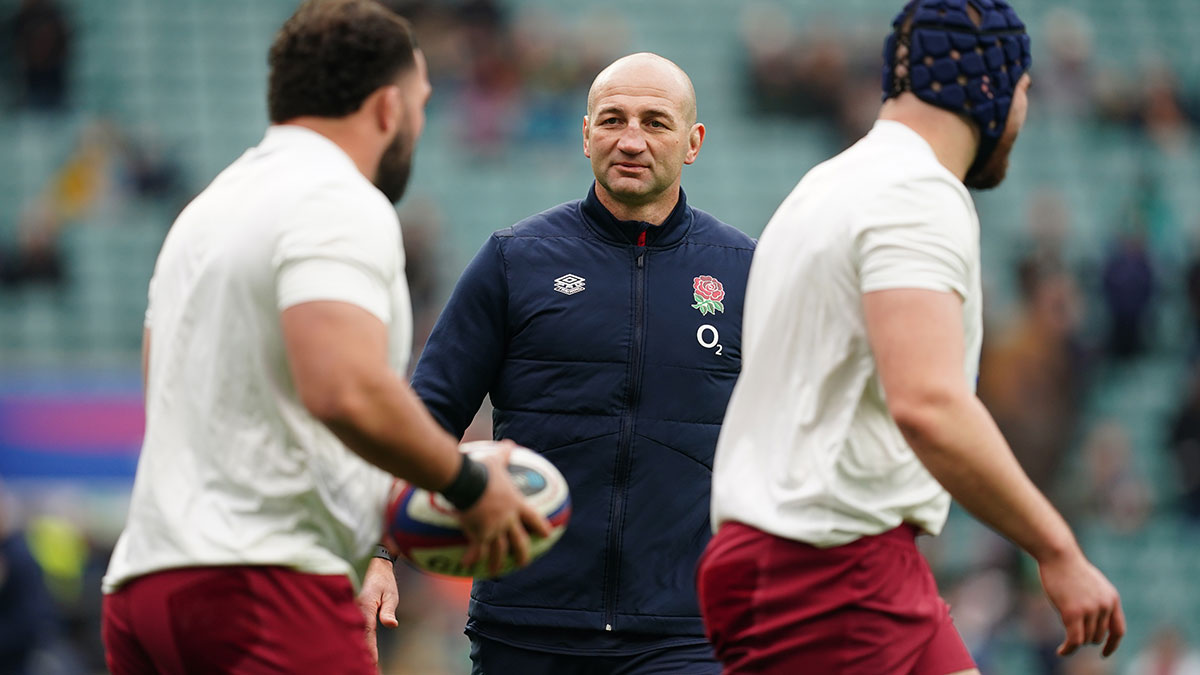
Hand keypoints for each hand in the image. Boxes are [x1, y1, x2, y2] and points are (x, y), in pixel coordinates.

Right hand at [356, 556, 399, 663]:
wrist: (374, 564)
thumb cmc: (383, 579)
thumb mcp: (390, 594)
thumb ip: (388, 610)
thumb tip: (391, 624)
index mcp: (365, 606)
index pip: (367, 632)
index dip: (369, 649)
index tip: (373, 662)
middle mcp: (354, 608)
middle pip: (356, 635)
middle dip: (361, 651)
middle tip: (371, 666)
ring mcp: (350, 608)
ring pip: (351, 630)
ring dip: (356, 644)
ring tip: (360, 660)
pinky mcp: (349, 608)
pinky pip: (350, 625)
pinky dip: (353, 636)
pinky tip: (355, 646)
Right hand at [457, 441, 553, 576]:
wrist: (467, 482)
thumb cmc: (482, 469)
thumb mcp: (495, 460)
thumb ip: (504, 454)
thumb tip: (508, 443)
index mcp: (514, 504)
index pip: (533, 519)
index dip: (541, 527)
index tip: (547, 535)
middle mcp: (507, 520)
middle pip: (519, 541)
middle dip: (523, 553)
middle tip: (524, 562)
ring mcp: (493, 529)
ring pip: (499, 552)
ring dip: (498, 563)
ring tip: (496, 572)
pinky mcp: (478, 535)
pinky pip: (476, 550)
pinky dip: (472, 558)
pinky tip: (467, 565)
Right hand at [1038, 551, 1125, 657]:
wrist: (1059, 555)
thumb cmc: (1069, 567)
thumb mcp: (1091, 584)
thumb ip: (1098, 601)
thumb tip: (1096, 622)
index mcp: (1112, 599)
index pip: (1118, 630)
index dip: (1112, 644)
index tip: (1104, 653)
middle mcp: (1105, 606)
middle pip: (1097, 636)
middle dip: (1084, 637)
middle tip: (1070, 634)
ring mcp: (1090, 610)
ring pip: (1085, 639)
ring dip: (1075, 642)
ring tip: (1064, 639)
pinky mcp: (1073, 613)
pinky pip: (1075, 640)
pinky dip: (1068, 649)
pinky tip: (1061, 651)